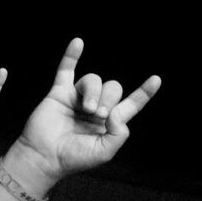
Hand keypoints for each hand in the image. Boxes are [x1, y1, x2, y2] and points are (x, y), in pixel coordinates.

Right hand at [8, 38, 160, 188]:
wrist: (45, 157)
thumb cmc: (74, 157)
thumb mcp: (105, 151)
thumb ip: (119, 133)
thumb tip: (116, 111)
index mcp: (110, 122)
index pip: (132, 104)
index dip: (144, 92)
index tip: (156, 80)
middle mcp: (96, 107)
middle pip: (113, 88)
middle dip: (108, 99)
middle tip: (98, 114)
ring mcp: (78, 98)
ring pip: (94, 80)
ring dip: (93, 92)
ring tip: (86, 109)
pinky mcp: (59, 93)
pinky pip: (66, 70)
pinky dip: (71, 55)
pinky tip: (78, 42)